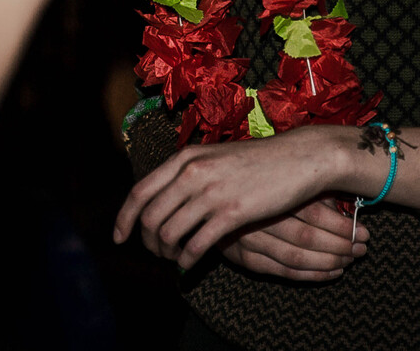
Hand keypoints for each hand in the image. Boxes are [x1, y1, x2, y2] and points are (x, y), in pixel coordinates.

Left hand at [113, 124, 352, 268]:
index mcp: (186, 157)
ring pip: (169, 232)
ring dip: (166, 252)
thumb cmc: (259, 161)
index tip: (120, 238)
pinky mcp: (233, 212)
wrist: (300, 159)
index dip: (124, 218)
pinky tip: (190, 263)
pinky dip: (187, 259)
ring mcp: (212, 192)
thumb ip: (189, 172)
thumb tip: (162, 197)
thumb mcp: (216, 156)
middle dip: (146, 241)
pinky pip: (196, 244)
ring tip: (174, 257)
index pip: (140, 191)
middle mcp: (193, 172)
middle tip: (155, 252)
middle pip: (150, 216)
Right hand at [220, 198, 367, 281]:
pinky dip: (311, 275)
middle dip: (340, 246)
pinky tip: (332, 272)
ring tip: (350, 260)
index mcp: (270, 191)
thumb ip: (314, 192)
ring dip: (328, 262)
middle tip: (362, 249)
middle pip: (306, 237)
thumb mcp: (286, 180)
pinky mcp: (243, 258)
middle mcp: (257, 215)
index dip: (342, 226)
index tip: (364, 232)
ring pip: (295, 257)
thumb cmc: (260, 185)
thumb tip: (352, 210)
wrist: (212, 196)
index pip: (313, 213)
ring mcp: (247, 239)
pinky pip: (283, 271)